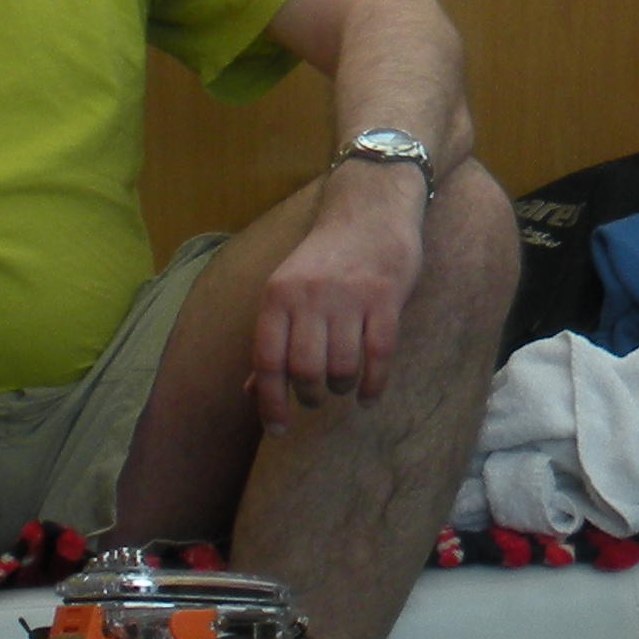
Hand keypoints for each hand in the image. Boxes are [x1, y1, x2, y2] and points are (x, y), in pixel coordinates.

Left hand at [249, 185, 426, 423]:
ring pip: (343, 366)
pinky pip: (379, 356)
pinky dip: (374, 385)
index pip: (268, 362)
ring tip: (343, 386)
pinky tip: (370, 396)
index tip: (278, 430)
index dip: (270, 402)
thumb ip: (273, 338)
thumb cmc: (325, 258)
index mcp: (278, 296)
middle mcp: (310, 297)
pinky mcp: (386, 298)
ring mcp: (350, 297)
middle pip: (306, 370)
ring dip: (341, 387)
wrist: (369, 209)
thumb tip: (252, 390)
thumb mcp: (287, 290)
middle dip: (310, 395)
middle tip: (316, 396)